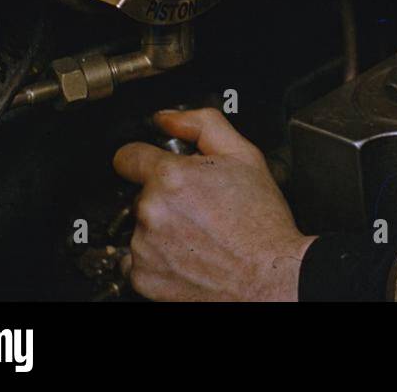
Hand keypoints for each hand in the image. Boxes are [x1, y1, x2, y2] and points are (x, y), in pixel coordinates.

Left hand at [113, 108, 314, 300]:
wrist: (268, 276)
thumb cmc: (261, 222)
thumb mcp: (245, 156)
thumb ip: (203, 124)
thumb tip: (168, 118)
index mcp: (171, 177)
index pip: (128, 156)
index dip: (143, 157)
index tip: (149, 165)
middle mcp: (151, 211)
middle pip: (140, 194)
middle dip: (164, 196)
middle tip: (198, 206)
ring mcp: (144, 247)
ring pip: (140, 227)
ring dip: (161, 228)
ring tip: (198, 233)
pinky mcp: (143, 277)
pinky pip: (137, 260)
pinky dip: (157, 257)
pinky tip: (188, 255)